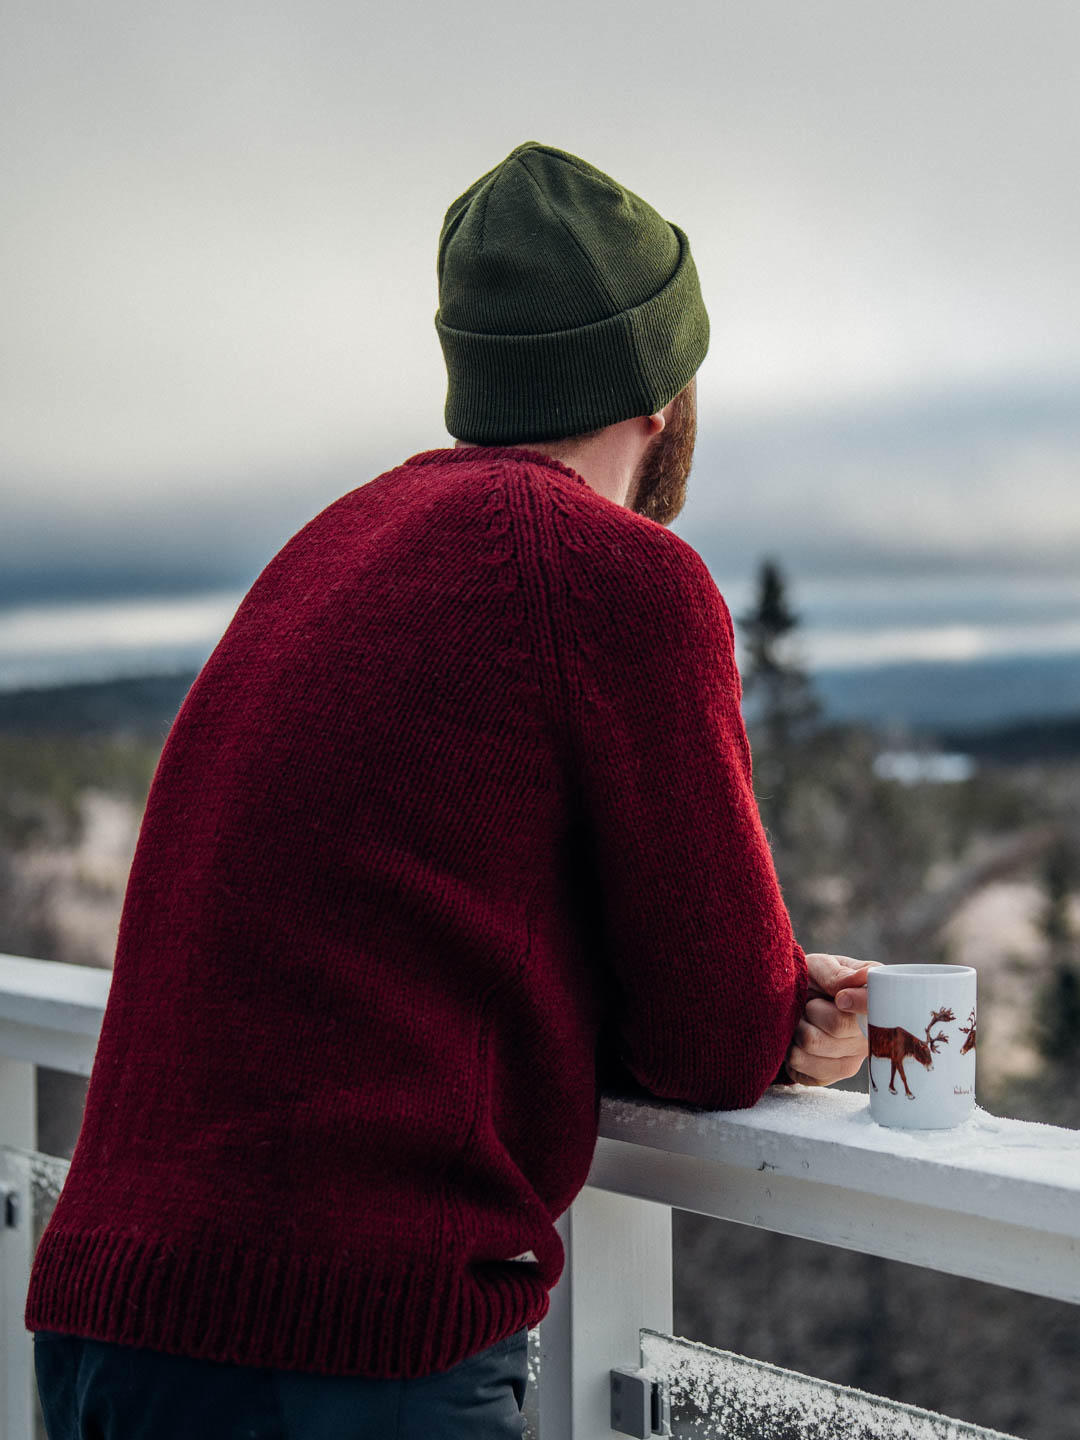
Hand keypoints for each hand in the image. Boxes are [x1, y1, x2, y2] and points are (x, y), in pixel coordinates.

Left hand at [783, 953, 882, 1086]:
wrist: (793, 1003)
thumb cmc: (813, 981)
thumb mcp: (823, 967)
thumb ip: (840, 973)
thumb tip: (865, 976)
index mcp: (876, 1002)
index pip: (875, 1008)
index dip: (856, 1002)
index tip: (840, 998)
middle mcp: (872, 1037)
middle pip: (837, 1026)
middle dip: (813, 1009)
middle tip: (811, 1003)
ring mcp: (854, 1060)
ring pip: (813, 1045)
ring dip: (797, 1029)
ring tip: (803, 1021)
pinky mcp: (831, 1076)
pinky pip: (801, 1068)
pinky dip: (790, 1051)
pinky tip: (797, 1040)